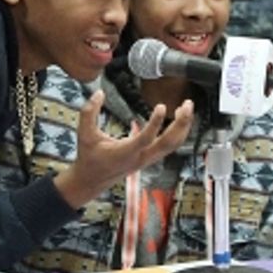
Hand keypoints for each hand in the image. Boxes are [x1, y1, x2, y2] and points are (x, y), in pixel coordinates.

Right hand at [53, 91, 194, 207]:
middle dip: (181, 123)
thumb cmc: (90, 157)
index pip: (145, 139)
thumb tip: (99, 92)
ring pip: (173, 145)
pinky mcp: (152, 157)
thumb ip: (89, 112)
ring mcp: (149, 159)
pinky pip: (171, 145)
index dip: (155, 123)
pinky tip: (179, 116)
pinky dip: (179, 131)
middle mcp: (141, 157)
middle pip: (169, 143)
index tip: (161, 106)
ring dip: (183, 126)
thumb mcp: (84, 133)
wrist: (93, 179)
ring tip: (187, 107)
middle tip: (188, 104)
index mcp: (125, 153)